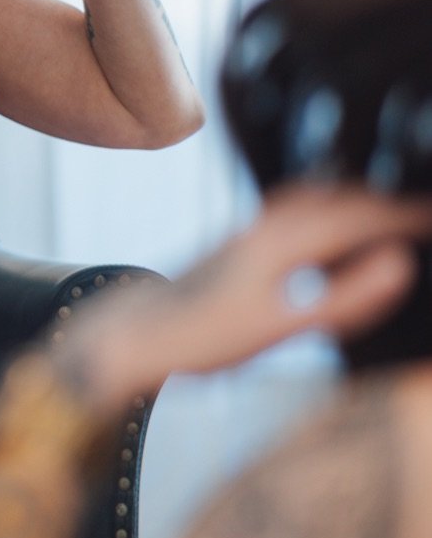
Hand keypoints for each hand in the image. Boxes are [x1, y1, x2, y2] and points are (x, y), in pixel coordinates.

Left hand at [87, 184, 431, 401]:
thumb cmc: (203, 338)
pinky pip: (299, 209)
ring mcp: (252, 227)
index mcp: (284, 237)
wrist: (135, 334)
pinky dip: (331, 210)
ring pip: (321, 199)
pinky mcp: (242, 238)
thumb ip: (343, 300)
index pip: (365, 216)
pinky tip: (333, 228)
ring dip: (361, 202)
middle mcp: (269, 222)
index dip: (410, 215)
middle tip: (429, 213)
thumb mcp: (281, 328)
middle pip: (345, 200)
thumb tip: (401, 265)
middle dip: (392, 203)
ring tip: (395, 214)